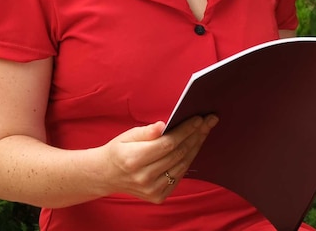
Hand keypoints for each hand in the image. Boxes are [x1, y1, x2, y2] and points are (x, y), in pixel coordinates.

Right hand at [100, 114, 217, 202]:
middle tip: (208, 121)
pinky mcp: (158, 197)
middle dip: (196, 135)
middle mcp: (144, 177)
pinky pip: (179, 176)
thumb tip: (163, 125)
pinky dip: (187, 161)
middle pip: (178, 154)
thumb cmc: (119, 151)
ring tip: (204, 132)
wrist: (107, 175)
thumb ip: (146, 132)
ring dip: (196, 147)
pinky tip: (194, 147)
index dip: (186, 130)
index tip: (199, 119)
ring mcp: (152, 190)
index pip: (168, 144)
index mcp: (134, 159)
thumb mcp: (126, 136)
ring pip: (182, 166)